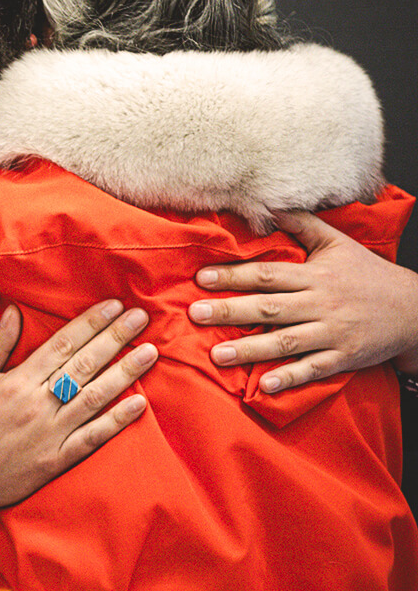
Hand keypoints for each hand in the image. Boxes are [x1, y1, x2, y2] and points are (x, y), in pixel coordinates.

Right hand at [0, 300, 153, 545]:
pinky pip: (93, 438)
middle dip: (116, 338)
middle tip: (141, 317)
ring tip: (150, 352)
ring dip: (125, 374)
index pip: (62, 344)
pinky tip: (140, 404)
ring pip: (96, 398)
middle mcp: (38, 404)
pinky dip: (118, 421)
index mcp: (17, 381)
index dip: (90, 323)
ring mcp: (50, 434)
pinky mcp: (56, 460)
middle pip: (85, 365)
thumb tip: (13, 311)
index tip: (113, 305)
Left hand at [190, 210, 417, 389]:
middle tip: (195, 314)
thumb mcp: (337, 243)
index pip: (267, 274)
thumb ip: (302, 224)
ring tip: (216, 355)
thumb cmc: (368, 273)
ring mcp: (333, 332)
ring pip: (286, 341)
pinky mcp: (344, 357)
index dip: (234, 276)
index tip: (201, 278)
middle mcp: (321, 303)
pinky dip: (291, 377)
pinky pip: (314, 369)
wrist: (415, 309)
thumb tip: (270, 204)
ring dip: (250, 350)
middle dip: (231, 311)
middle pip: (270, 308)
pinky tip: (265, 386)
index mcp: (314, 275)